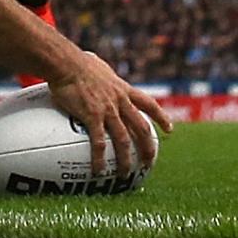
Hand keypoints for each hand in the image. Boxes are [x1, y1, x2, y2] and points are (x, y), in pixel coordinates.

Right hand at [45, 52, 170, 176]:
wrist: (67, 63)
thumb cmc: (80, 63)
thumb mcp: (102, 68)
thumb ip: (105, 75)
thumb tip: (99, 69)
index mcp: (124, 90)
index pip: (149, 104)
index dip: (161, 118)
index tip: (169, 130)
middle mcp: (120, 101)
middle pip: (141, 128)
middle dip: (147, 147)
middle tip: (148, 163)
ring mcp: (108, 110)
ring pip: (123, 139)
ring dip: (125, 159)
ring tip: (124, 174)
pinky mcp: (92, 116)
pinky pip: (99, 143)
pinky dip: (100, 159)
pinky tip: (98, 171)